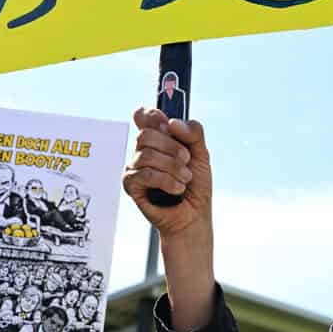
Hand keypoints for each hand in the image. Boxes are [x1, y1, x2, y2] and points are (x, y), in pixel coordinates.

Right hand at [122, 108, 216, 331]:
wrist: (194, 217)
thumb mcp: (202, 155)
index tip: (167, 125)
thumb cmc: (196, 187)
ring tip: (184, 180)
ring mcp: (134, 168)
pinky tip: (176, 189)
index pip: (143, 115)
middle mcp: (143, 150)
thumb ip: (193, 133)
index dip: (152, 114)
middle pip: (146, 133)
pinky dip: (165, 180)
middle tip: (187, 162)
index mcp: (158, 139)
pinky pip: (142, 174)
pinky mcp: (130, 186)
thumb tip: (173, 123)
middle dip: (173, 147)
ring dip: (172, 166)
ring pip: (145, 154)